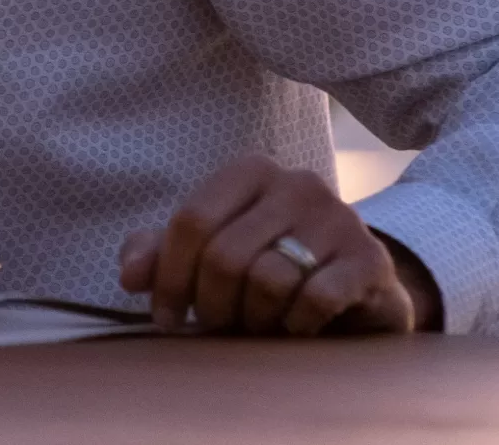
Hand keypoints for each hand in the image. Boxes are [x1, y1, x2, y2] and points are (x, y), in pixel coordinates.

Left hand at [117, 155, 433, 335]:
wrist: (358, 288)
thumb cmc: (270, 267)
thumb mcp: (209, 255)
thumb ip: (161, 255)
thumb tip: (129, 275)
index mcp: (250, 171)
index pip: (191, 221)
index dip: (168, 277)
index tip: (165, 317)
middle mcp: (296, 183)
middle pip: (224, 256)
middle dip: (212, 306)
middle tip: (219, 325)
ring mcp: (338, 217)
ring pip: (267, 279)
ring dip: (254, 319)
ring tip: (258, 324)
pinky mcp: (369, 259)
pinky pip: (313, 299)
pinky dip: (295, 325)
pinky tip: (297, 327)